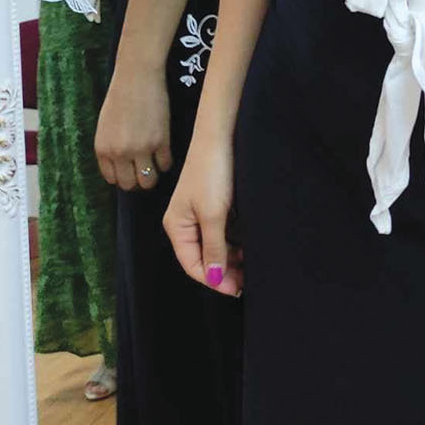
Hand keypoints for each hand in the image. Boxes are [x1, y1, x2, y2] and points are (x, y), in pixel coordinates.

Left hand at [94, 63, 172, 191]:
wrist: (138, 75)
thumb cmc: (120, 95)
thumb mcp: (106, 125)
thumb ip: (110, 148)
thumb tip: (121, 168)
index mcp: (103, 149)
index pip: (113, 180)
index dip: (123, 176)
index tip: (130, 170)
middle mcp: (120, 153)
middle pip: (130, 185)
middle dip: (137, 180)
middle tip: (145, 169)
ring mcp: (141, 149)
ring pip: (149, 181)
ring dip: (152, 175)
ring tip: (155, 164)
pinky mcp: (161, 142)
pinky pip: (165, 165)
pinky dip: (166, 162)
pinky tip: (165, 151)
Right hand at [162, 132, 243, 297]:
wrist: (221, 135)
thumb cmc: (212, 172)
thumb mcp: (213, 215)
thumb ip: (214, 248)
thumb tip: (215, 279)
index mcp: (176, 226)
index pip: (192, 265)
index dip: (213, 280)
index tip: (236, 289)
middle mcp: (184, 222)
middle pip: (202, 257)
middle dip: (223, 271)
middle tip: (246, 281)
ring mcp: (199, 213)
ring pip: (213, 246)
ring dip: (230, 258)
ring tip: (249, 266)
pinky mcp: (213, 204)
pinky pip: (221, 232)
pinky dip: (233, 242)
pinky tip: (247, 247)